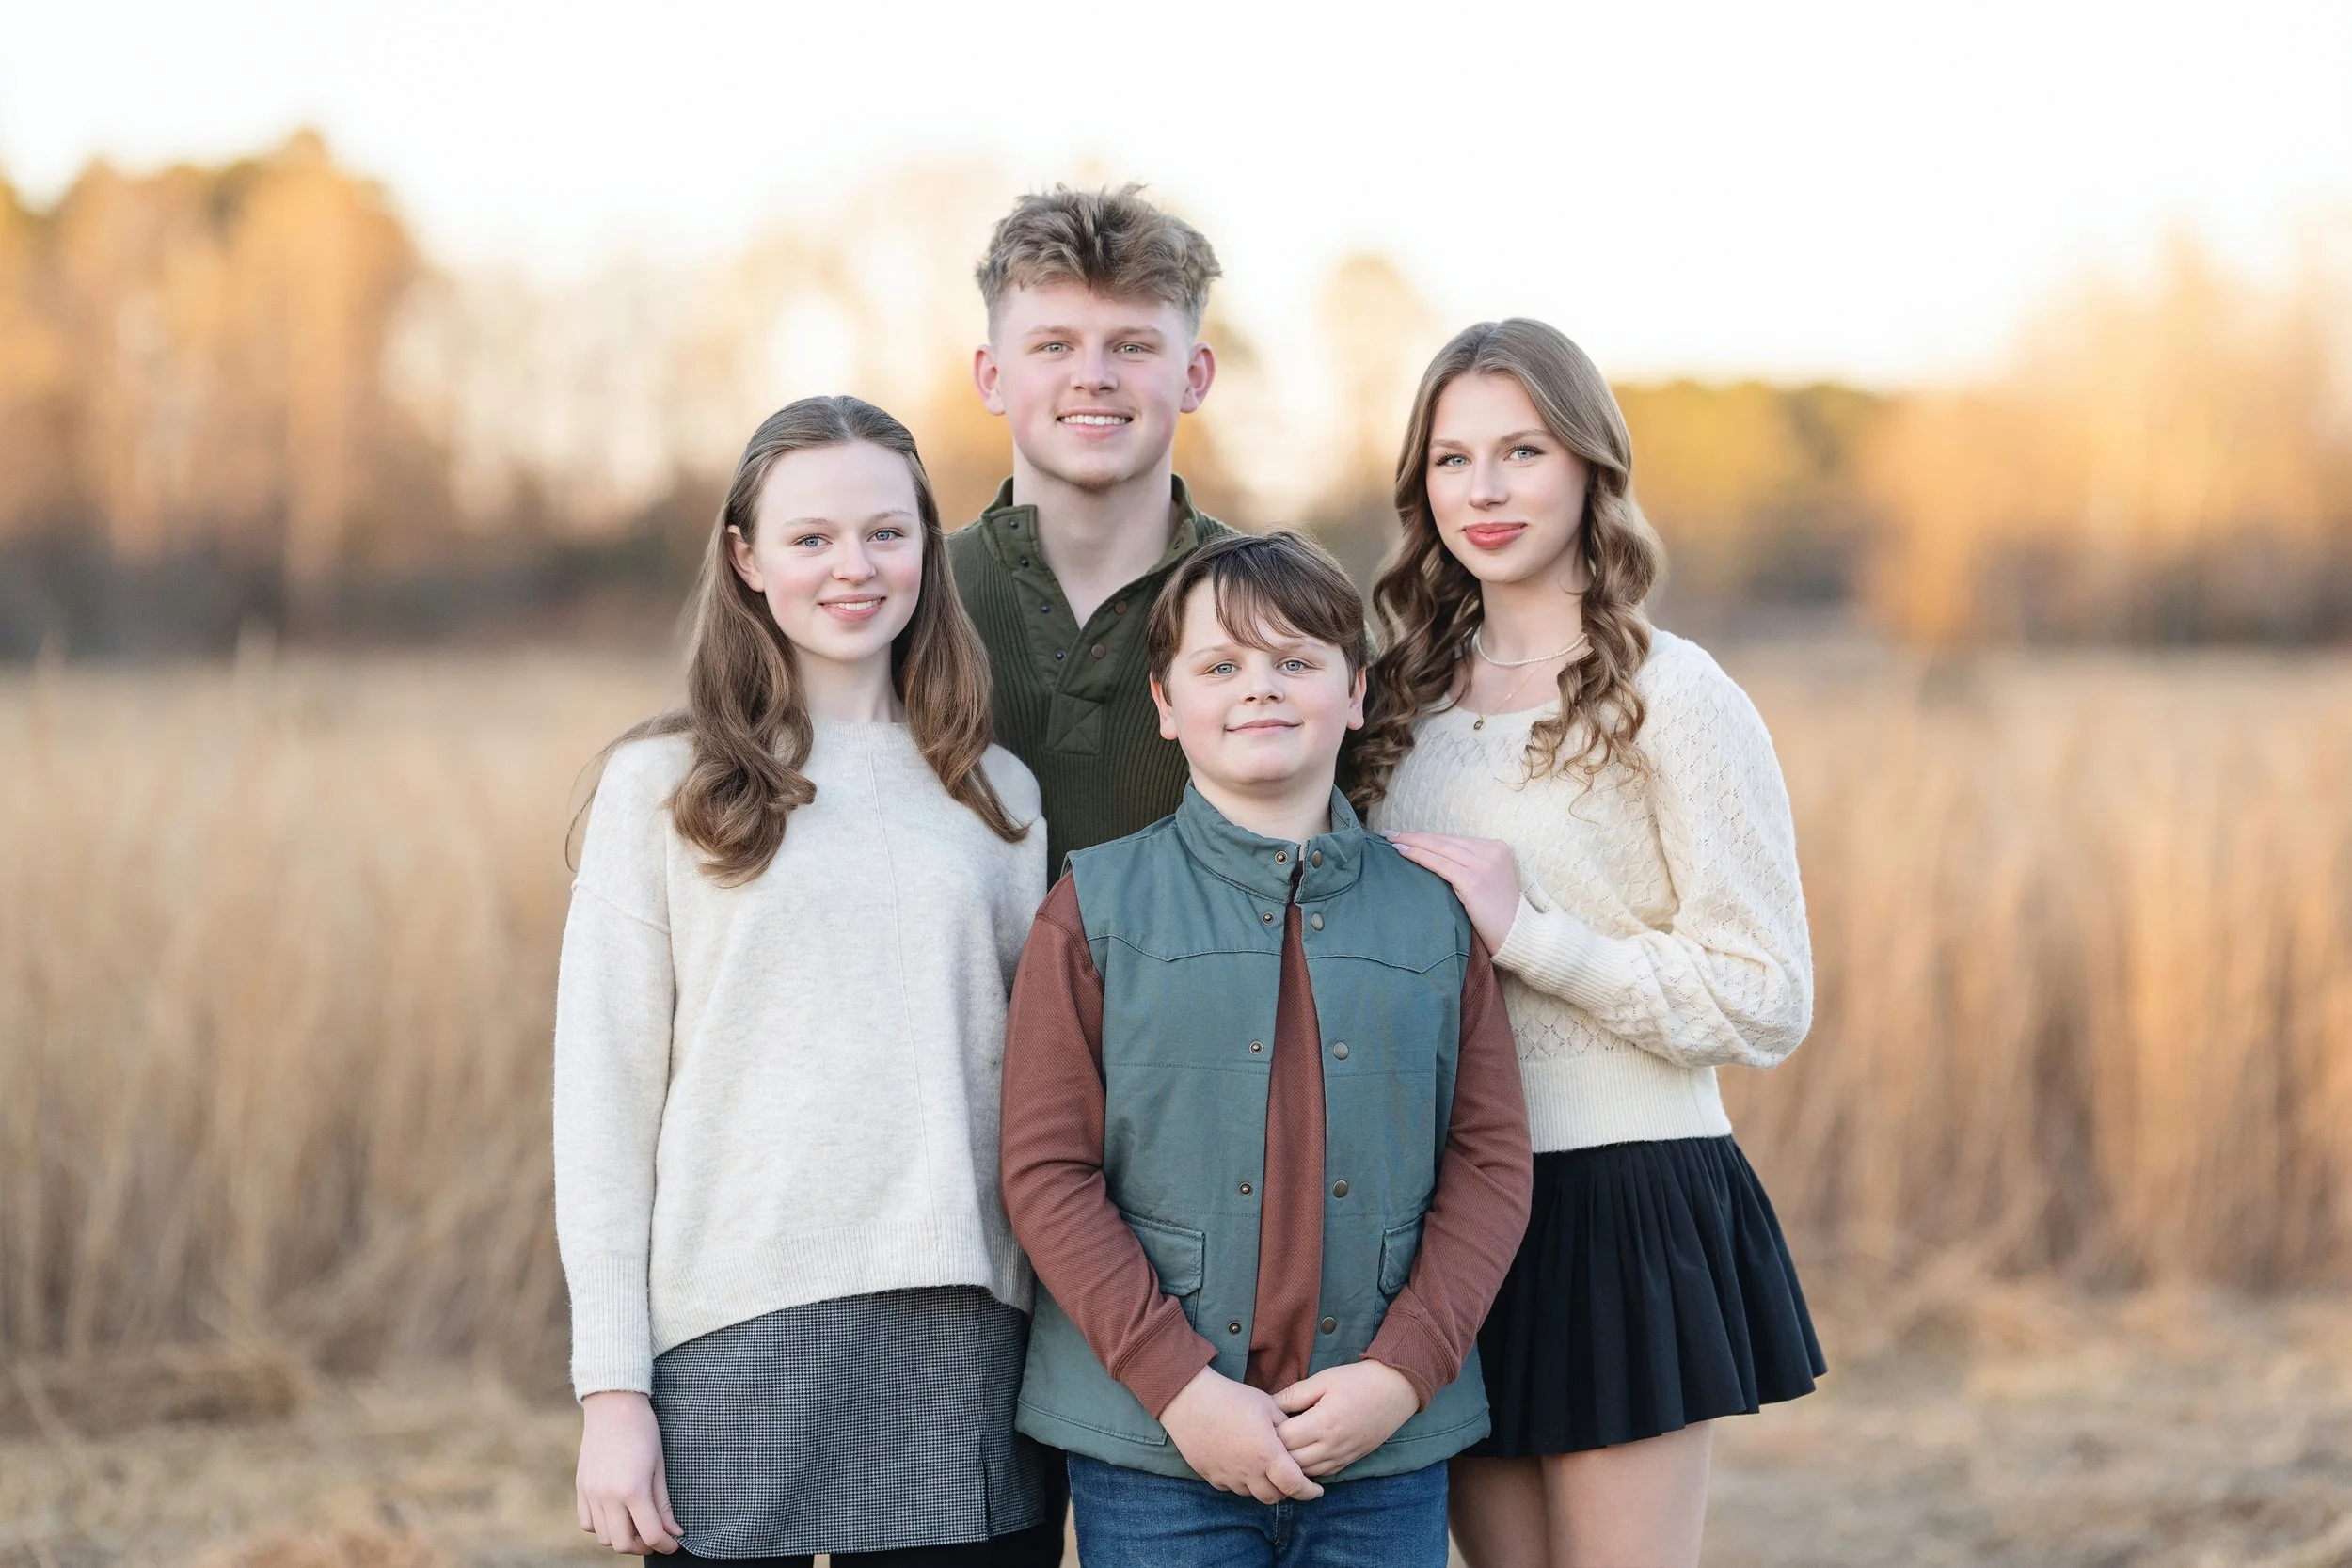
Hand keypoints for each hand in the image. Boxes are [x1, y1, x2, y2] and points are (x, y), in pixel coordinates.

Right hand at [576, 1390, 683, 1553]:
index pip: (650, 1534)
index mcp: (632, 1490)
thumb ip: (664, 1505)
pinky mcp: (581, 1488)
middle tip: (656, 1536)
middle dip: (642, 1546)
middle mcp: (607, 1497)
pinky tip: (616, 1514)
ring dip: (622, 1537)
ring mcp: (590, 1493)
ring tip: (637, 1525)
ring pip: (603, 1537)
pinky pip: (587, 1522)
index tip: (674, 1543)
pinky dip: (602, 1526)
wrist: (614, 1405)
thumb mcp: (660, 1467)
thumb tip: (674, 1533)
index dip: (665, 1545)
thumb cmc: (644, 1431)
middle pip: (622, 1544)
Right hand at [1159, 1365, 1325, 1502]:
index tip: (1317, 1490)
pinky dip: (1241, 1481)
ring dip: (1263, 1486)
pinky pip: (1231, 1487)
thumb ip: (1286, 1425)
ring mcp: (1227, 1476)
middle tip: (1290, 1478)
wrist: (1189, 1399)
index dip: (1309, 1491)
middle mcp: (1248, 1471)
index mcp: (1267, 1454)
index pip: (1295, 1485)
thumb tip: (1297, 1435)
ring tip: (1264, 1469)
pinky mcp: (1210, 1475)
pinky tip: (1241, 1464)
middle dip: (1286, 1491)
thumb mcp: (1267, 1404)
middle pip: (1274, 1497)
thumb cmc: (1231, 1397)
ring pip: (1252, 1494)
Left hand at [1273, 1360, 1420, 1476]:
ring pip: (1305, 1472)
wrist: (1396, 1390)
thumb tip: (1268, 1405)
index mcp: (1323, 1423)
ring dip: (1289, 1463)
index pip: (1283, 1439)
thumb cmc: (1358, 1381)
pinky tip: (1299, 1455)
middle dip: (1274, 1450)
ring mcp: (1341, 1457)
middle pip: (1291, 1461)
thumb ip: (1294, 1395)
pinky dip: (1307, 1468)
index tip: (1260, 1422)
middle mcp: (1332, 1446)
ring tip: (1278, 1447)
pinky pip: (1321, 1474)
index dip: (1267, 1432)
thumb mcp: (1323, 1380)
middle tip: (1264, 1437)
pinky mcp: (1349, 1461)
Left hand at [1383, 832, 1521, 953]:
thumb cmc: (1499, 913)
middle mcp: (1491, 851)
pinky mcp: (1474, 880)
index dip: (1427, 837)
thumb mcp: (1488, 880)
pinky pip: (1439, 864)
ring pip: (1439, 848)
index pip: (1454, 839)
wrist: (1518, 935)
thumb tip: (1433, 857)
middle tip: (1389, 833)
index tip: (1405, 834)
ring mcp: (1484, 864)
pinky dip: (1418, 856)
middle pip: (1445, 840)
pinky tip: (1401, 852)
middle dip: (1415, 836)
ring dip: (1411, 842)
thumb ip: (1469, 865)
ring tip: (1390, 840)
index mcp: (1497, 847)